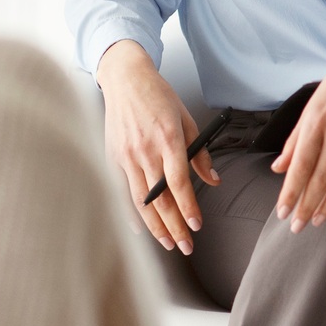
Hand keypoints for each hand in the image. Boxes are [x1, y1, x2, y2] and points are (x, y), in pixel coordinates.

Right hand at [97, 40, 219, 254]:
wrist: (126, 80)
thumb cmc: (158, 96)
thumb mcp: (187, 119)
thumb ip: (200, 153)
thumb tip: (213, 179)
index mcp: (168, 139)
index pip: (179, 183)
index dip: (188, 207)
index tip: (196, 225)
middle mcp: (145, 150)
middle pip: (160, 198)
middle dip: (174, 226)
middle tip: (186, 246)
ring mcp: (126, 156)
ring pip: (140, 201)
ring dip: (155, 226)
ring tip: (168, 243)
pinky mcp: (113, 158)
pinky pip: (122, 192)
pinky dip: (131, 213)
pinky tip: (141, 229)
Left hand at [271, 19, 325, 231]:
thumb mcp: (311, 105)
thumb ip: (295, 139)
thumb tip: (278, 168)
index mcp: (316, 121)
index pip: (300, 165)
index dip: (290, 192)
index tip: (282, 212)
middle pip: (320, 178)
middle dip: (306, 206)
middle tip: (297, 227)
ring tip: (318, 220)